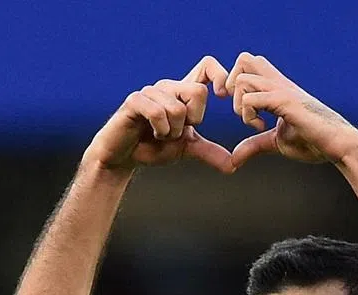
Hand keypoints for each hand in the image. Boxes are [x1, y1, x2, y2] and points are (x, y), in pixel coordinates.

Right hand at [84, 56, 232, 173]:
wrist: (123, 158)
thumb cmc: (153, 148)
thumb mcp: (187, 149)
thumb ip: (210, 153)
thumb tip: (234, 165)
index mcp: (183, 92)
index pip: (207, 67)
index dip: (220, 76)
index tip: (223, 96)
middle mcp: (168, 87)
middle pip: (198, 92)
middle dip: (192, 120)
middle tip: (177, 131)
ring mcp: (150, 92)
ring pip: (178, 108)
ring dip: (172, 132)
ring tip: (161, 135)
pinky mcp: (135, 100)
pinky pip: (158, 112)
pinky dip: (160, 130)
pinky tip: (152, 133)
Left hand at [224, 53, 357, 170]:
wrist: (337, 145)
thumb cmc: (313, 142)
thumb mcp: (276, 143)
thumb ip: (254, 146)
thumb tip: (234, 159)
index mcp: (276, 89)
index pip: (249, 64)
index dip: (235, 82)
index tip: (241, 110)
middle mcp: (278, 84)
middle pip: (244, 59)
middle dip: (232, 85)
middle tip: (242, 110)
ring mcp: (282, 91)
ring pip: (242, 79)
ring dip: (240, 104)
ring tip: (255, 123)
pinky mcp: (286, 102)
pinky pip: (252, 98)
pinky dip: (248, 115)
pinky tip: (261, 127)